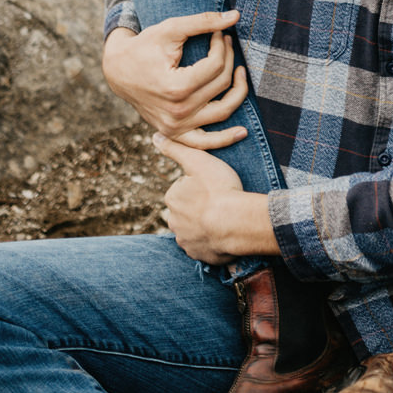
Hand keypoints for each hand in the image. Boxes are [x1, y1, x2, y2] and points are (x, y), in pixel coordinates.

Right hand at [101, 12, 249, 146]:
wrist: (119, 71)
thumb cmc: (144, 47)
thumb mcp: (170, 30)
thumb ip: (203, 21)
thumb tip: (236, 15)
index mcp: (176, 87)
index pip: (215, 66)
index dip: (222, 46)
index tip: (220, 34)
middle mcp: (178, 111)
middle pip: (220, 84)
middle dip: (228, 59)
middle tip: (226, 43)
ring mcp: (177, 125)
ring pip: (223, 111)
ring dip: (238, 91)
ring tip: (240, 72)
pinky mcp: (175, 133)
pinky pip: (205, 142)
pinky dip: (225, 139)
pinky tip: (243, 132)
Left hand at [155, 131, 277, 263]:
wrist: (237, 223)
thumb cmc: (220, 189)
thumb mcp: (197, 160)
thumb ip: (175, 149)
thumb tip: (155, 136)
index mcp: (172, 198)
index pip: (184, 189)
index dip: (201, 186)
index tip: (215, 187)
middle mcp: (174, 221)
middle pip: (187, 211)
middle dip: (199, 208)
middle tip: (220, 203)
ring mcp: (186, 241)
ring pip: (194, 230)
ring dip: (204, 226)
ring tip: (223, 219)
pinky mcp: (200, 256)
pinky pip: (204, 248)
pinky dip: (212, 242)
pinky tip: (224, 234)